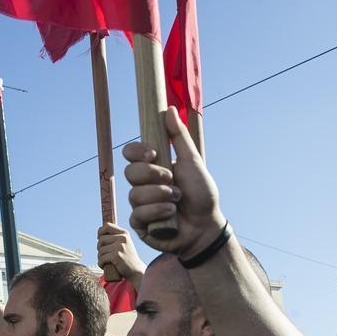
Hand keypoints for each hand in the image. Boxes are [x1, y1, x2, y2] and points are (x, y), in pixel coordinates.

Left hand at [98, 223, 145, 286]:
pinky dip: (101, 264)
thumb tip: (100, 234)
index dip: (100, 232)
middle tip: (104, 255)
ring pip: (100, 250)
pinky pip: (102, 258)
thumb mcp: (124, 244)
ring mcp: (120, 247)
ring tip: (106, 262)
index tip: (99, 239)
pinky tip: (105, 266)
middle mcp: (122, 238)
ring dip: (100, 258)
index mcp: (124, 233)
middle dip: (99, 248)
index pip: (107, 226)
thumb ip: (115, 237)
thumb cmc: (127, 258)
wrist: (136, 270)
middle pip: (101, 239)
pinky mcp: (116, 256)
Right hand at [123, 109, 225, 257]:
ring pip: (135, 194)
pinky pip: (137, 214)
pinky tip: (171, 214)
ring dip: (160, 195)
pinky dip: (157, 212)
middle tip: (172, 180)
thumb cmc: (202, 194)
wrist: (206, 226)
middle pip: (130, 172)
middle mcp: (143, 184)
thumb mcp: (192, 161)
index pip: (130, 153)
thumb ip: (179, 137)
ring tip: (177, 200)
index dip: (137, 152)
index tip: (153, 154)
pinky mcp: (140, 224)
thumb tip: (169, 109)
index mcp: (153, 167)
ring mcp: (140, 204)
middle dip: (153, 175)